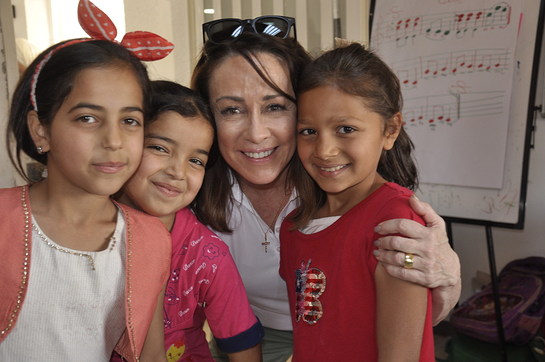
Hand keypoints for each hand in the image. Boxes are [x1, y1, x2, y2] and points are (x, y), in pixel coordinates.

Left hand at [373, 195, 461, 323]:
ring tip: (377, 252)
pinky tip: (384, 264)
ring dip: (383, 255)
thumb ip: (425, 210)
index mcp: (429, 233)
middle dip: (383, 241)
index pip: (403, 225)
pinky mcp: (424, 278)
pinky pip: (402, 273)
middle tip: (377, 242)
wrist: (451, 269)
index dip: (387, 225)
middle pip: (397, 242)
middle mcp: (427, 248)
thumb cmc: (440, 244)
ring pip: (397, 258)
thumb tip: (412, 198)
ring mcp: (426, 264)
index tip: (378, 228)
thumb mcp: (437, 225)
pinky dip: (389, 268)